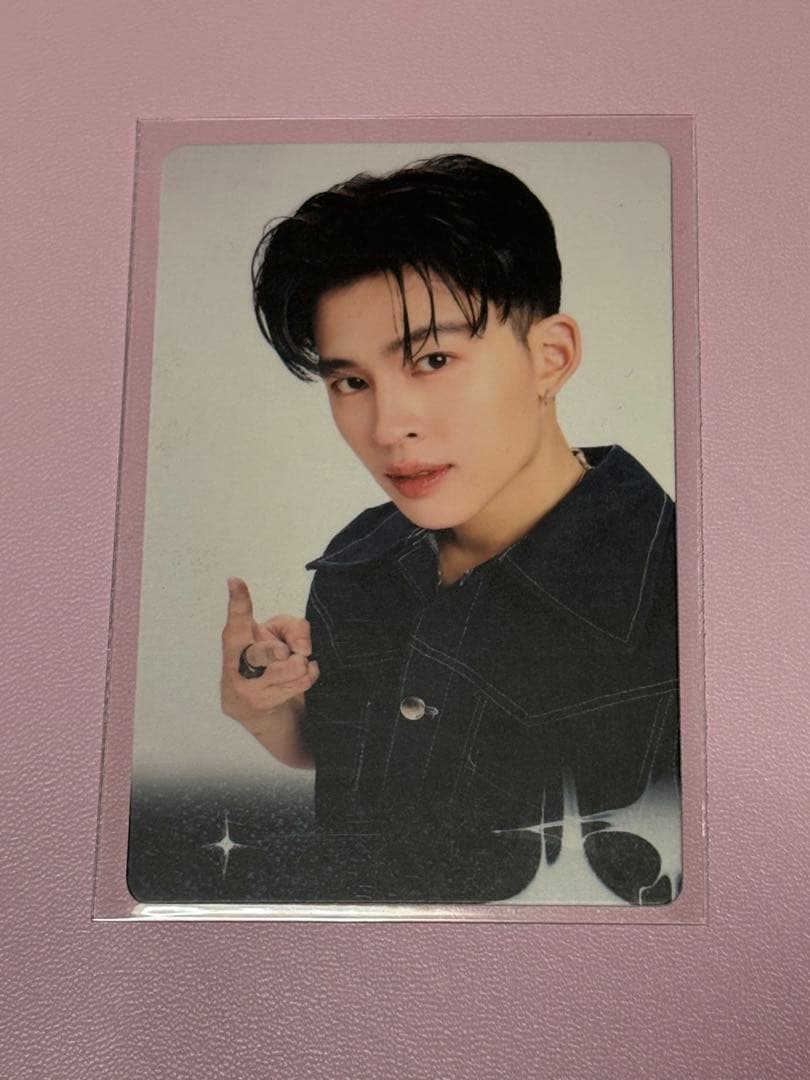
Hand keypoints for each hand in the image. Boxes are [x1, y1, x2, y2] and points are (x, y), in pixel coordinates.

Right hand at [220, 577, 319, 743]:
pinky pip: (293, 684)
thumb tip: (301, 648)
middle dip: (274, 649)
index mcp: (237, 646)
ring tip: (302, 667)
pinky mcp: (258, 706)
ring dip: (302, 665)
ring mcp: (242, 689)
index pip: (236, 623)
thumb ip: (292, 630)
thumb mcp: (282, 642)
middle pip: (256, 649)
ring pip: (284, 667)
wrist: (278, 724)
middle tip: (286, 654)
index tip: (235, 581)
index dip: (237, 602)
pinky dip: (308, 677)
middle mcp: (233, 667)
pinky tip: (307, 677)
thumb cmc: (277, 677)